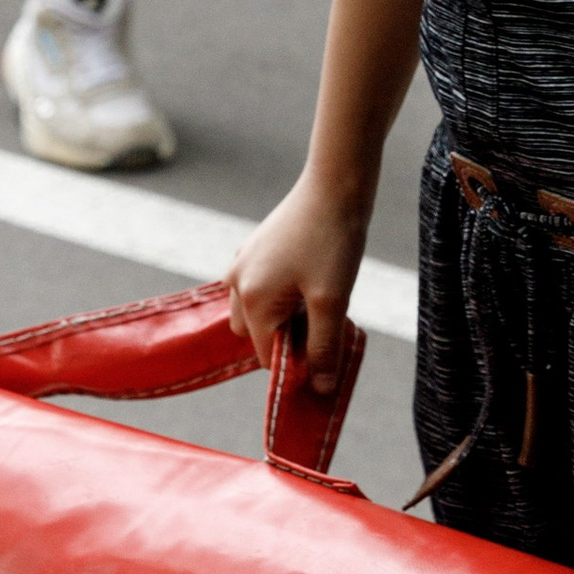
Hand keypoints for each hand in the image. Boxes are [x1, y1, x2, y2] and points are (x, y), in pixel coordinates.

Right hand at [230, 172, 373, 390]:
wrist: (335, 185)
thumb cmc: (334, 242)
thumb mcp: (333, 301)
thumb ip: (324, 348)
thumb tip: (319, 389)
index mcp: (252, 300)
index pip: (267, 357)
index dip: (298, 364)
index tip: (328, 352)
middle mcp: (237, 283)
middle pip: (258, 337)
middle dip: (289, 339)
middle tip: (325, 321)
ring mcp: (242, 263)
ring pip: (258, 312)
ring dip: (285, 317)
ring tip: (319, 299)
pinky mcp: (254, 250)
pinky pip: (260, 288)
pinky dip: (282, 296)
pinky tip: (311, 280)